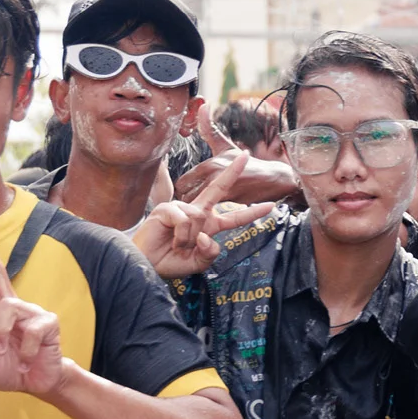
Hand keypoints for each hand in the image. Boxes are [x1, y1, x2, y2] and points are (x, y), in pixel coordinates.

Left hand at [0, 222, 68, 398]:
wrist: (40, 382)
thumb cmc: (10, 371)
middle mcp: (7, 307)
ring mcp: (28, 311)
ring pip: (6, 313)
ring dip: (3, 337)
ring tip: (12, 357)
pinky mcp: (47, 321)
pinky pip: (30, 332)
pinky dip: (27, 352)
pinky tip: (30, 360)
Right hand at [134, 153, 274, 277]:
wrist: (147, 263)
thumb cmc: (171, 261)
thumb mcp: (198, 263)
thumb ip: (210, 254)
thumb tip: (207, 237)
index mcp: (210, 225)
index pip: (235, 217)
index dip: (252, 212)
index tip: (271, 205)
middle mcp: (198, 213)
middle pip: (219, 189)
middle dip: (232, 172)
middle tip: (246, 155)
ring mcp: (182, 208)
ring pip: (199, 219)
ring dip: (190, 239)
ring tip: (178, 245)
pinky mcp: (168, 208)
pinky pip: (185, 220)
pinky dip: (181, 236)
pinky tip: (171, 239)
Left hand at [175, 115, 300, 208]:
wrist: (276, 179)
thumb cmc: (248, 164)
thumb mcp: (227, 146)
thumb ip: (208, 128)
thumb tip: (203, 104)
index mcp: (210, 163)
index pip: (182, 181)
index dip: (181, 191)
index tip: (185, 196)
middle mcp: (214, 174)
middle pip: (185, 194)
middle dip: (184, 202)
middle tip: (187, 207)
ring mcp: (223, 187)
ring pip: (196, 204)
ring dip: (194, 211)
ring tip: (196, 214)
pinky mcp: (232, 200)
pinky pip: (211, 212)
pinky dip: (207, 216)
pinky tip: (209, 218)